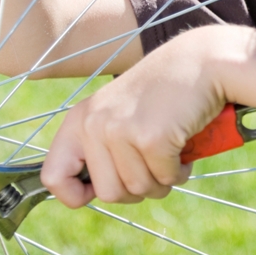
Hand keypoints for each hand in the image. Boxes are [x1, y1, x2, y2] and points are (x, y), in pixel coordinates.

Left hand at [41, 26, 249, 207]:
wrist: (202, 60)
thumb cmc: (165, 90)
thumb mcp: (119, 112)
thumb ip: (101, 145)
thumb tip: (93, 193)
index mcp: (80, 119)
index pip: (53, 177)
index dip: (76, 195)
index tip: (101, 190)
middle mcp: (94, 124)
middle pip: (108, 194)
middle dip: (138, 189)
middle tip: (155, 166)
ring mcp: (121, 130)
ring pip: (139, 189)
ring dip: (163, 179)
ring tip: (172, 153)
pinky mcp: (151, 138)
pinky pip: (166, 178)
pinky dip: (180, 171)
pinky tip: (184, 148)